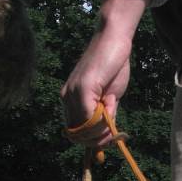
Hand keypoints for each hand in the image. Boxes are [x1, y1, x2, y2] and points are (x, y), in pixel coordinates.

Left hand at [61, 0, 153, 147]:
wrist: (114, 38)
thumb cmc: (113, 65)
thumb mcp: (109, 97)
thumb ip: (104, 114)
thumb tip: (105, 136)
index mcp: (71, 100)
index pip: (74, 132)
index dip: (90, 142)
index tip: (108, 139)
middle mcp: (67, 97)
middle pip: (76, 135)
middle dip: (96, 141)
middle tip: (113, 135)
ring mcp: (73, 93)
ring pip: (83, 129)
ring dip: (101, 132)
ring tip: (114, 116)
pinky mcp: (83, 88)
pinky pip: (90, 118)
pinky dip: (104, 118)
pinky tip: (113, 103)